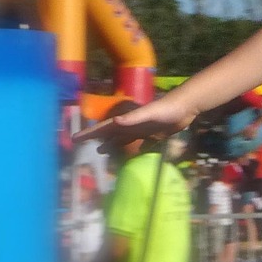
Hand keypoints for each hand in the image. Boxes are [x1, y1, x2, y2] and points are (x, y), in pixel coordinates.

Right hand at [74, 97, 195, 152]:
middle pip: (111, 133)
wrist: (186, 106)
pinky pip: (141, 143)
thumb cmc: (167, 108)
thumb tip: (115, 122)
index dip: (90, 133)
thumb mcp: (149, 112)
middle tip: (81, 145)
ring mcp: (144, 129)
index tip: (74, 138)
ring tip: (101, 151)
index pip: (105, 127)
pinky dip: (135, 148)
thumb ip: (133, 118)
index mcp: (129, 120)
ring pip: (124, 138)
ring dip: (112, 143)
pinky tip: (133, 155)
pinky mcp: (155, 133)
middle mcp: (133, 125)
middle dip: (96, 138)